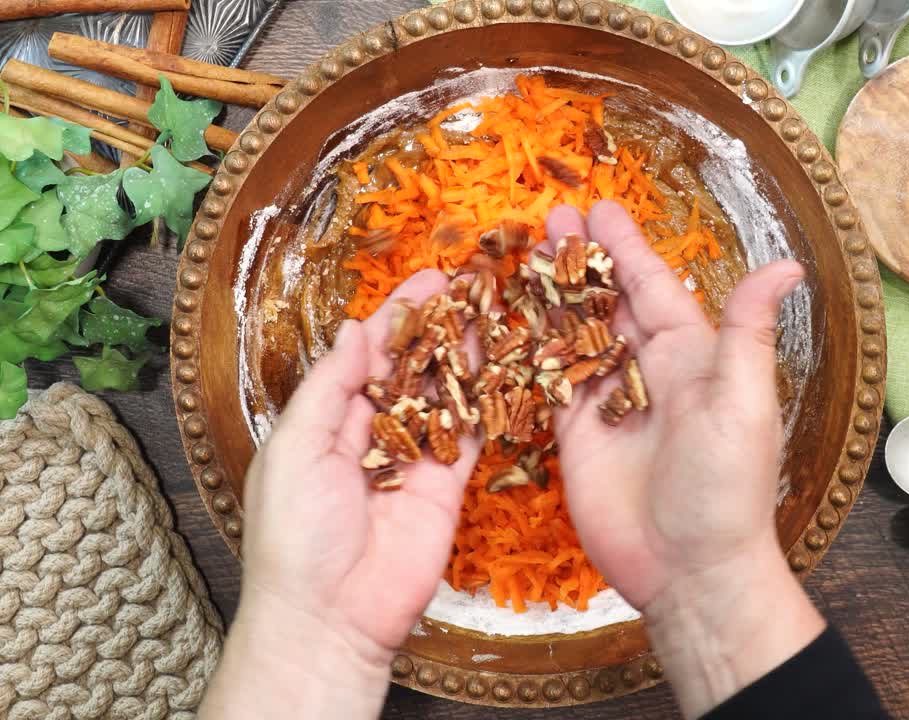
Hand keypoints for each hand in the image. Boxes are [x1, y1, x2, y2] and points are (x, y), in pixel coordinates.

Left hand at [200, 270, 481, 719]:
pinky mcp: (448, 485)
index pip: (366, 357)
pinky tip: (500, 362)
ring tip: (489, 310)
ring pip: (444, 394)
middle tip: (466, 284)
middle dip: (436, 326)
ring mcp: (414, 458)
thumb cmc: (295, 534)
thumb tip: (353, 330)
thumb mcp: (295, 448)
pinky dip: (485, 399)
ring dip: (464, 353)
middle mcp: (374, 434)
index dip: (394, 318)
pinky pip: (469, 434)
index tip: (424, 282)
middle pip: (411, 368)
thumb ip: (330, 387)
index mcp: (327, 422)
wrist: (331, 615)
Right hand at [545, 201, 824, 716]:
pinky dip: (531, 350)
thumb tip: (787, 265)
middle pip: (607, 301)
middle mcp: (648, 372)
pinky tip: (509, 319)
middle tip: (550, 216)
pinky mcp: (575, 437)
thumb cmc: (727, 488)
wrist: (691, 569)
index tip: (600, 210)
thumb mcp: (744, 403)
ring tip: (522, 252)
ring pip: (574, 334)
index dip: (626, 249)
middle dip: (580, 259)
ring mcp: (609, 404)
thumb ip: (748, 332)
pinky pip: (549, 382)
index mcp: (691, 356)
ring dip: (551, 294)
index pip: (653, 287)